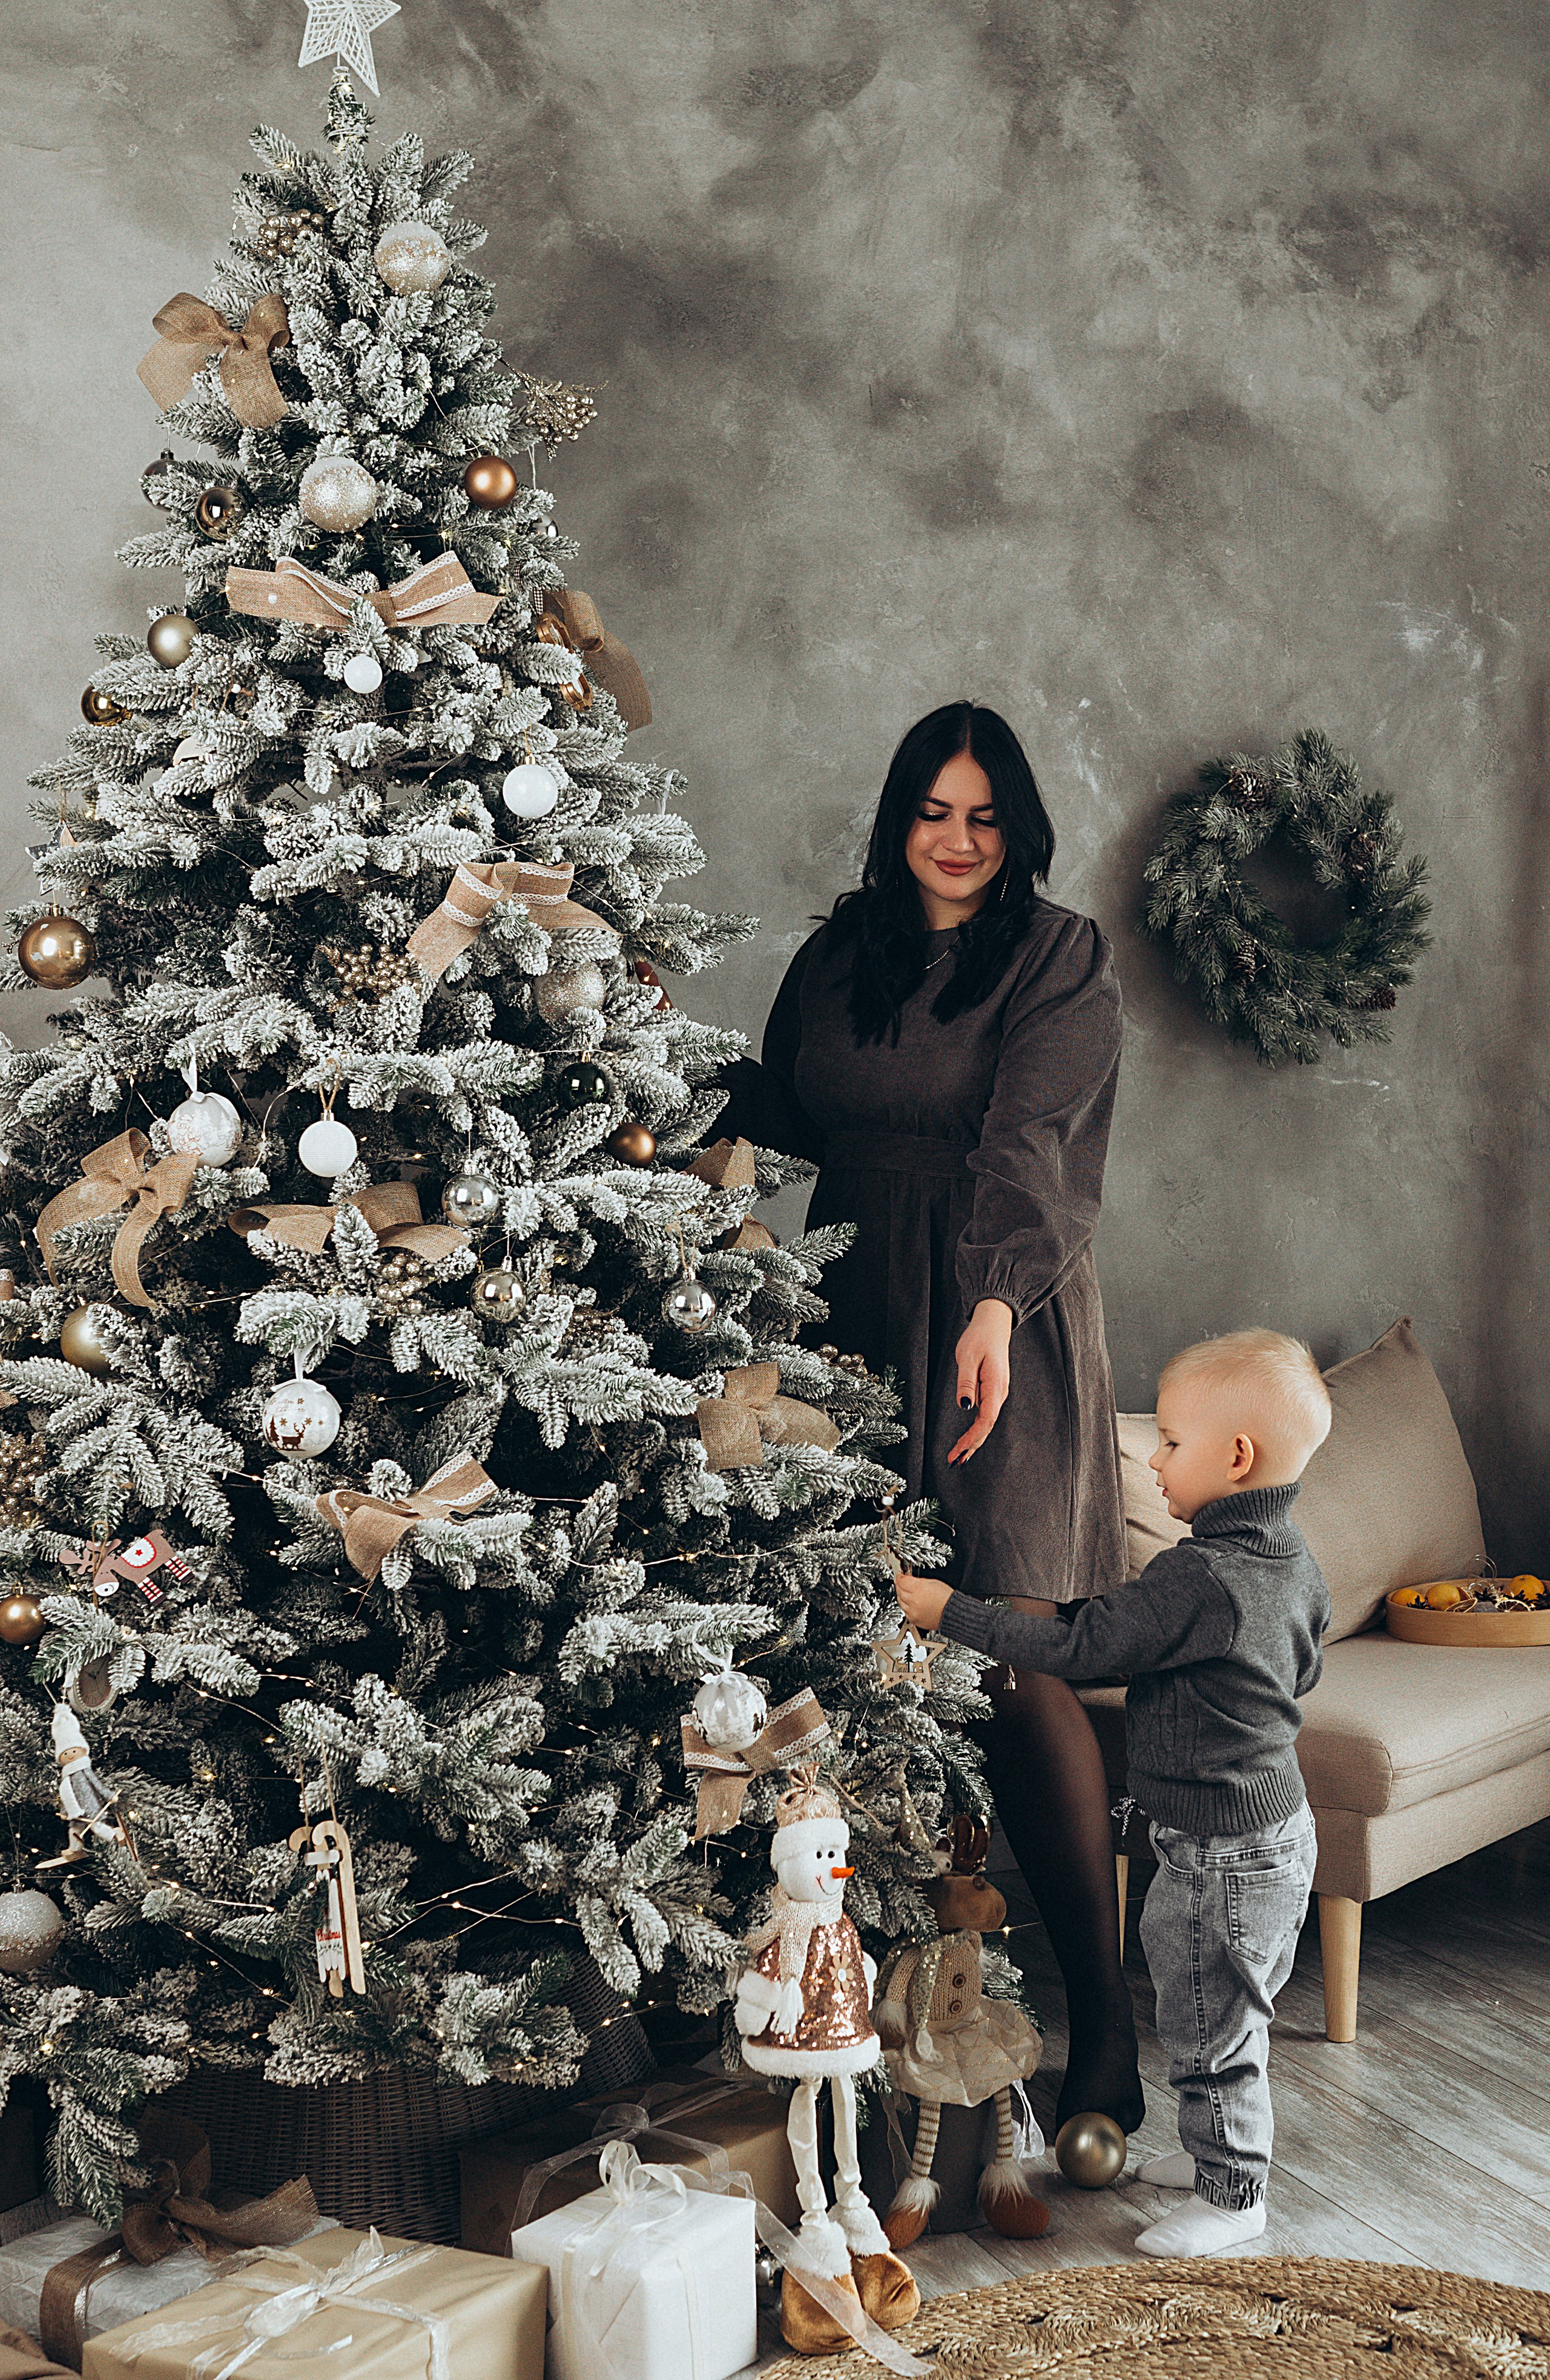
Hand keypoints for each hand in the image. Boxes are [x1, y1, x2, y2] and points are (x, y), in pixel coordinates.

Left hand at [895, 1569, 951, 1630]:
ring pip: (900, 1601)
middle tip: (901, 1582)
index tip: (900, 1575)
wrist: (953, 1613)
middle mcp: (914, 1601)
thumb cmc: (947, 1598)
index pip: (902, 1581)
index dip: (900, 1576)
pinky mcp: (915, 1620)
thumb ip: (919, 1581)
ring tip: (905, 1592)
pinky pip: (905, 1611)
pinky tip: (910, 1602)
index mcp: (919, 1589)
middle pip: (899, 1591)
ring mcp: (913, 1612)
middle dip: (899, 1585)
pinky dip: (906, 1606)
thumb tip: (909, 1579)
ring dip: (901, 1595)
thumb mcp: (933, 1582)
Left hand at [948, 1298, 1013, 1463]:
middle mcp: (999, 1393)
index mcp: (996, 1386)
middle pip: (987, 1427)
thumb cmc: (980, 1338)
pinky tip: (968, 1439)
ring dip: (973, 1441)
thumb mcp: (968, 1357)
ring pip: (986, 1423)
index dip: (972, 1438)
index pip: (986, 1420)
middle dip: (971, 1446)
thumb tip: (965, 1406)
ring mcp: (997, 1393)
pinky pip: (985, 1415)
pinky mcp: (992, 1391)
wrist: (993, 1325)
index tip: (959, 1451)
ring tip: (959, 1457)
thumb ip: (966, 1382)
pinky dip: (975, 1430)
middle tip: (954, 1461)